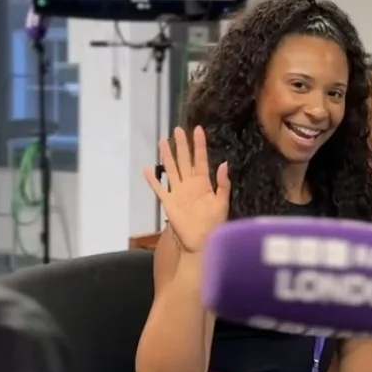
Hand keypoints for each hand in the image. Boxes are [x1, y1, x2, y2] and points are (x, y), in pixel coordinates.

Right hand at [144, 126, 229, 253]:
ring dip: (167, 156)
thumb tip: (224, 163)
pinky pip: (159, 189)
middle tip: (178, 130)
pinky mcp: (168, 202)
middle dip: (181, 145)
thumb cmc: (214, 223)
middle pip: (184, 160)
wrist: (201, 241)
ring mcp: (178, 192)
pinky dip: (152, 180)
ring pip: (171, 169)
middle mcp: (189, 184)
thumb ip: (223, 184)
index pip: (200, 159)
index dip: (199, 145)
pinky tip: (146, 169)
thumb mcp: (222, 202)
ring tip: (162, 141)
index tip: (198, 130)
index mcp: (203, 182)